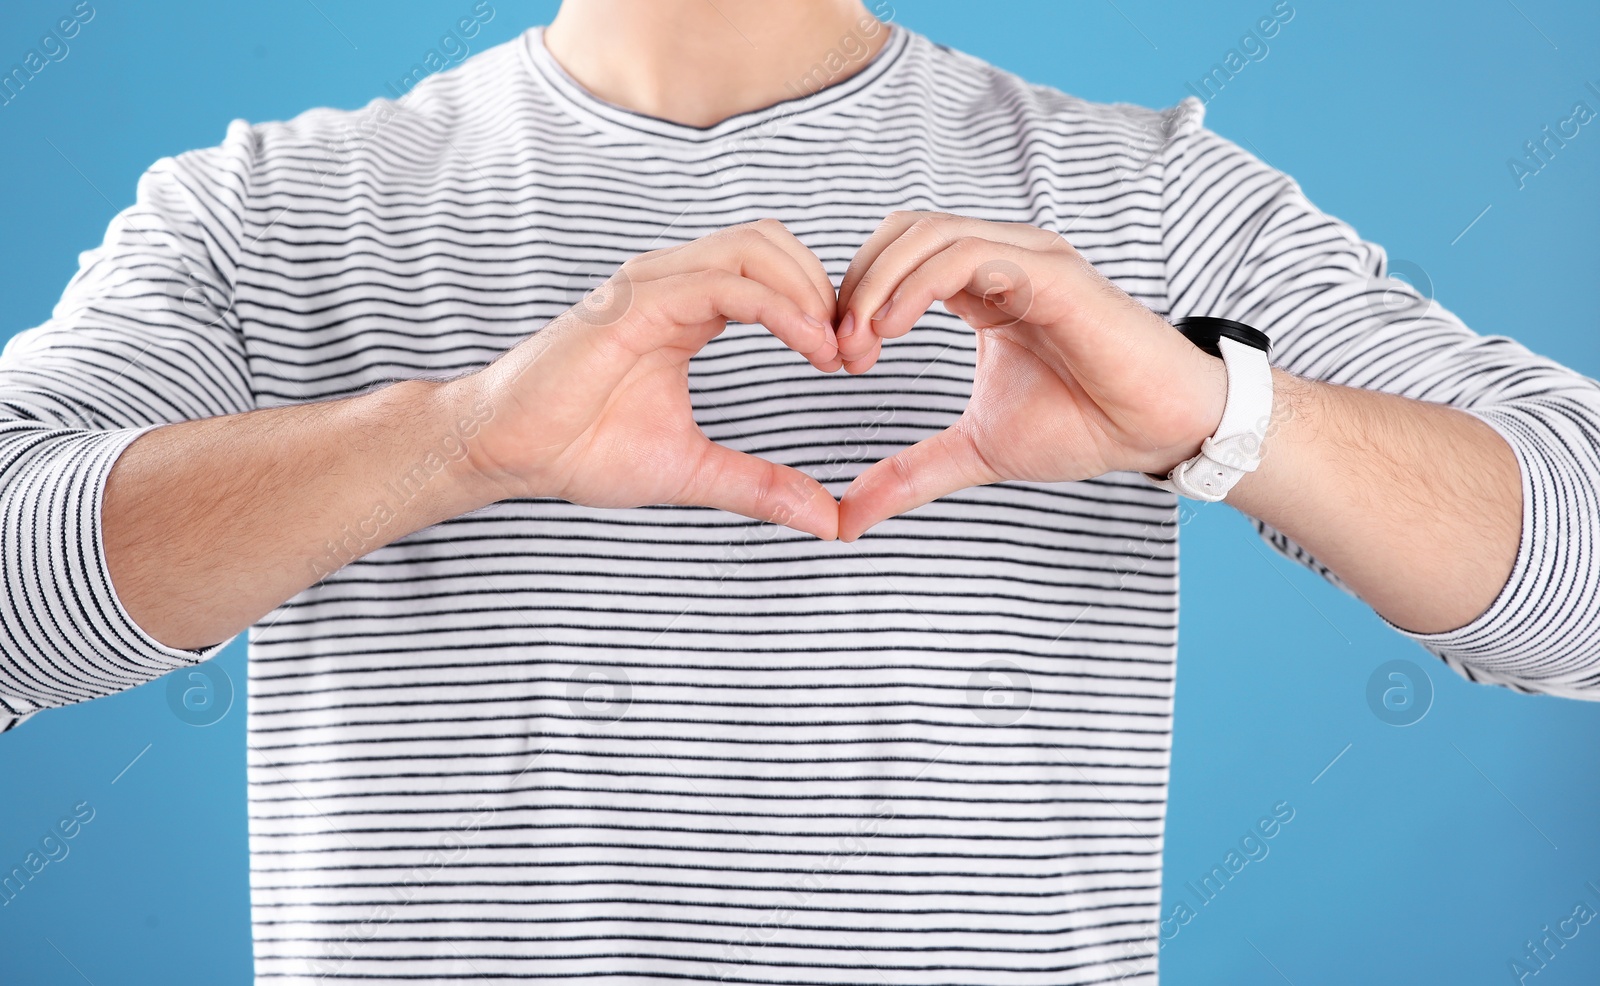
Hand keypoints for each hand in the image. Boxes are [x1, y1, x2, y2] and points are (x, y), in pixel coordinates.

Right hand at [455, 220, 843, 538]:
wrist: (507, 451)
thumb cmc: (581, 450)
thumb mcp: (694, 471)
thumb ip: (761, 485)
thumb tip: (829, 520)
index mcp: (687, 309)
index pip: (775, 273)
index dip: (824, 309)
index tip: (855, 365)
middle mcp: (673, 283)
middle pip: (774, 242)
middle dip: (829, 291)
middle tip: (856, 356)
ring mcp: (653, 285)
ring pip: (757, 247)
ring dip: (812, 292)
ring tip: (836, 353)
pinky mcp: (635, 302)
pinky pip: (726, 283)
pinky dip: (780, 308)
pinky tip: (811, 348)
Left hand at [833, 211, 1228, 540]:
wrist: (1158, 432)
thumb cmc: (1084, 425)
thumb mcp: (975, 450)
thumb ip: (910, 473)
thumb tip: (846, 519)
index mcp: (982, 286)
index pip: (896, 256)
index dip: (854, 299)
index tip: (840, 362)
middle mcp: (1002, 259)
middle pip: (901, 232)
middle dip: (856, 286)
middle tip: (841, 353)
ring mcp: (1027, 258)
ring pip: (928, 234)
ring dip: (876, 284)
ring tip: (860, 344)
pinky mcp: (1051, 274)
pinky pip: (968, 255)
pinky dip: (917, 283)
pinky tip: (892, 328)